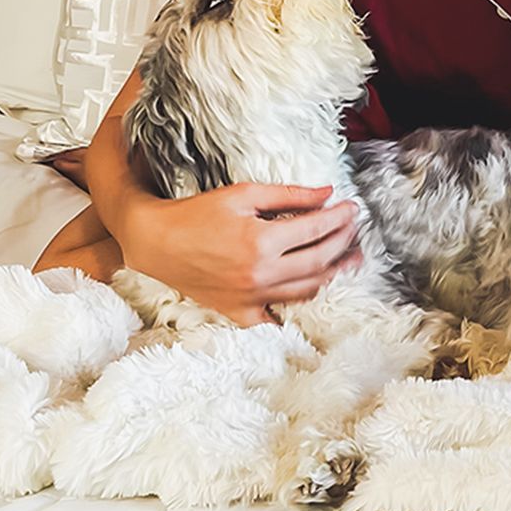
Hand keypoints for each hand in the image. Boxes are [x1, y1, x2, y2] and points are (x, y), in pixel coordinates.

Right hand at [120, 184, 362, 327]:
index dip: (340, 217)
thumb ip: (288, 194)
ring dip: (333, 273)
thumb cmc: (196, 214)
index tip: (352, 208)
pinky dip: (296, 308)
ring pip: (306, 289)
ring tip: (349, 259)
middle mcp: (260, 274)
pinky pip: (276, 317)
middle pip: (319, 261)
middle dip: (343, 242)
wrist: (156, 242)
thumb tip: (326, 193)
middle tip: (354, 228)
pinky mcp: (240, 312)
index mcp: (261, 241)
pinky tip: (313, 297)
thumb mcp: (243, 194)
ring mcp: (251, 298)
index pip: (316, 229)